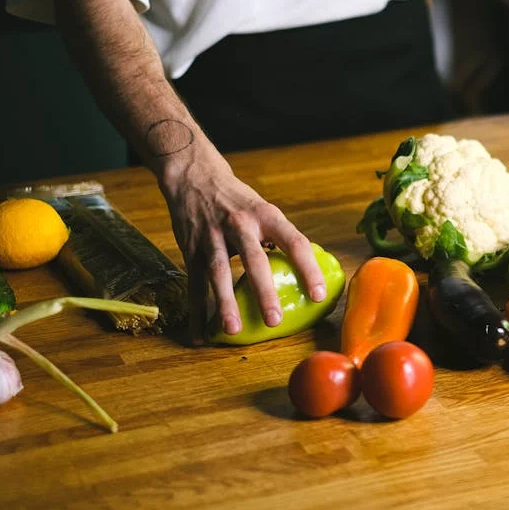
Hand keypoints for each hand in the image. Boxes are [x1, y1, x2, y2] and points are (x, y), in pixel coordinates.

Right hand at [158, 144, 327, 344]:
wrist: (195, 176)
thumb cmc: (238, 200)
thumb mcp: (263, 210)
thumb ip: (278, 238)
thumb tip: (303, 271)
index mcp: (266, 215)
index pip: (294, 242)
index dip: (307, 268)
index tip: (318, 295)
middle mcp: (240, 224)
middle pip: (254, 260)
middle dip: (264, 291)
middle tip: (275, 320)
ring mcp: (213, 236)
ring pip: (219, 272)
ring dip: (225, 303)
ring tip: (233, 329)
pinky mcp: (190, 248)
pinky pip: (193, 283)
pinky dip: (197, 311)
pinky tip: (200, 333)